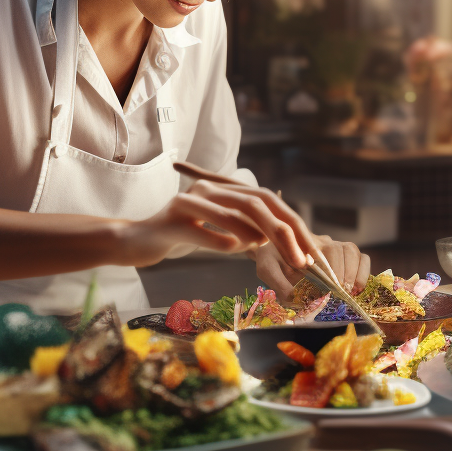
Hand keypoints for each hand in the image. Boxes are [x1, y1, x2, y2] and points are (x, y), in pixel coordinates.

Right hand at [117, 180, 315, 269]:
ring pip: (231, 212)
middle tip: (301, 262)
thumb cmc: (183, 237)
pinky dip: (221, 241)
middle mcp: (208, 189)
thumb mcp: (219, 231)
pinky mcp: (171, 220)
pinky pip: (201, 231)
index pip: (268, 200)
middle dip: (283, 232)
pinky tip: (234, 251)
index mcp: (223, 189)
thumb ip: (246, 231)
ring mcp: (188, 202)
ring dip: (256, 236)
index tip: (312, 254)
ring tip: (272, 258)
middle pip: (255, 203)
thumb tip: (275, 240)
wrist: (139, 240)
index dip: (293, 225)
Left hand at [254, 236, 371, 298]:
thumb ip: (276, 280)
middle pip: (345, 248)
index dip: (333, 267)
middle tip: (341, 291)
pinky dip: (364, 273)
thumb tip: (294, 298)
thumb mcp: (267, 267)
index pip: (326, 247)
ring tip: (349, 291)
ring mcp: (337, 249)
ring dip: (356, 273)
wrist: (274, 254)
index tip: (330, 286)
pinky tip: (357, 289)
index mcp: (307, 241)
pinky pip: (363, 259)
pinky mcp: (346, 259)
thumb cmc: (272, 260)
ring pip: (355, 253)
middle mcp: (324, 242)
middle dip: (345, 272)